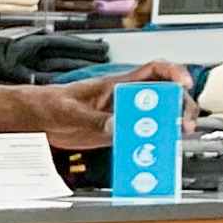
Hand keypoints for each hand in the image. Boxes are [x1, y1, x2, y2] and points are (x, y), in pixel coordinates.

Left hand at [35, 64, 190, 146]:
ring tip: (178, 136)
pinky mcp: (117, 132)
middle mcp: (126, 99)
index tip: (184, 84)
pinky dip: (154, 142)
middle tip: (184, 122)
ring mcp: (123, 115)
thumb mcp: (70, 112)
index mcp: (118, 85)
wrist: (37, 119)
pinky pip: (142, 136)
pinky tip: (157, 151)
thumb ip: (93, 120)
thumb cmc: (51, 105)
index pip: (154, 70)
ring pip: (157, 116)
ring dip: (171, 126)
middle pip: (165, 95)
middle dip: (180, 106)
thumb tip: (116, 127)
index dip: (174, 73)